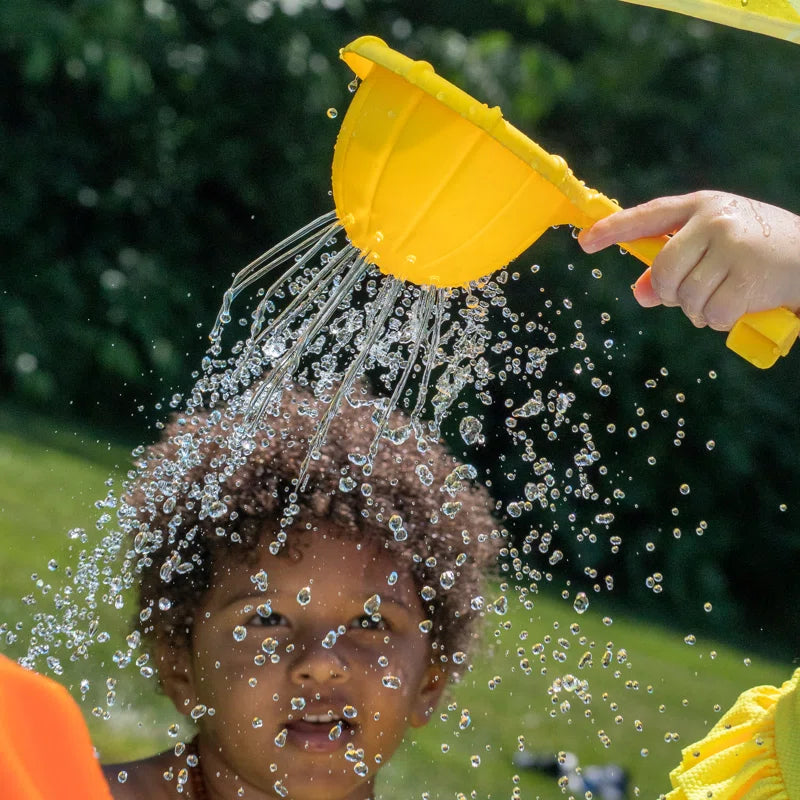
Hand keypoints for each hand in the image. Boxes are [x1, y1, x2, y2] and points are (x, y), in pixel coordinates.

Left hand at [578, 191, 799, 329]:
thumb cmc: (757, 252)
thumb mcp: (715, 247)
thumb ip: (673, 265)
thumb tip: (640, 292)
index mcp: (703, 205)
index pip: (649, 216)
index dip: (614, 229)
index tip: (585, 242)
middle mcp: (715, 220)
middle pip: (662, 271)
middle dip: (670, 293)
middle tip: (690, 295)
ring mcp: (733, 246)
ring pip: (685, 297)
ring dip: (698, 310)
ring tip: (724, 295)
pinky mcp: (749, 276)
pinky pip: (710, 315)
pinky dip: (718, 320)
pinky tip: (739, 305)